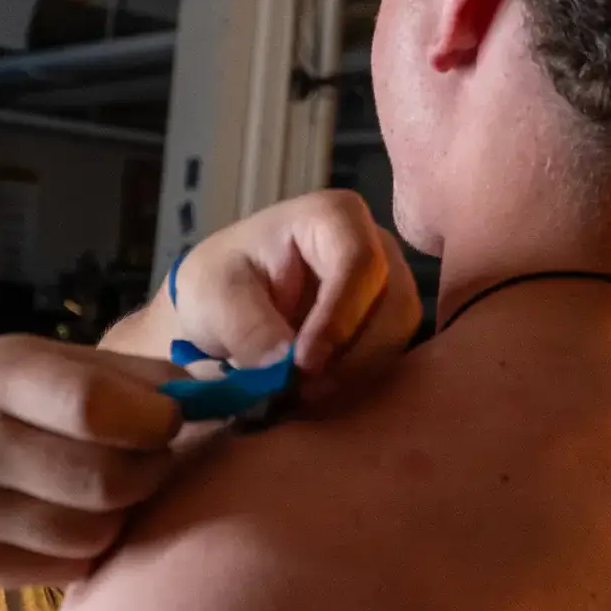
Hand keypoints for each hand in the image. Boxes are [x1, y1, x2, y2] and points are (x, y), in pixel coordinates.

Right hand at [0, 336, 186, 588]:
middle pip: (105, 480)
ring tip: (110, 486)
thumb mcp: (60, 361)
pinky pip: (72, 565)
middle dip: (149, 470)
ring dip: (124, 512)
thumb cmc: (17, 398)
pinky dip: (92, 545)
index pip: (94, 407)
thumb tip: (215, 398)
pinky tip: (76, 514)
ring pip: (95, 531)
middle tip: (149, 457)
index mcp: (0, 377)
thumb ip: (137, 376)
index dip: (153, 419)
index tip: (170, 420)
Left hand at [170, 191, 421, 378]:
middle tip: (299, 389)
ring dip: (352, 375)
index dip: (338, 318)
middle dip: (348, 355)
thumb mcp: (215, 298)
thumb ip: (248, 328)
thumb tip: (286, 366)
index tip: (302, 364)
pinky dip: (355, 383)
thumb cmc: (220, 284)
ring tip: (301, 393)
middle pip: (391, 305)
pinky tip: (315, 391)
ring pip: (395, 338)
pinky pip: (391, 359)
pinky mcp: (388, 325)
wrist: (226, 310)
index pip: (359, 262)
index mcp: (334, 217)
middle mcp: (376, 245)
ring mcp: (389, 286)